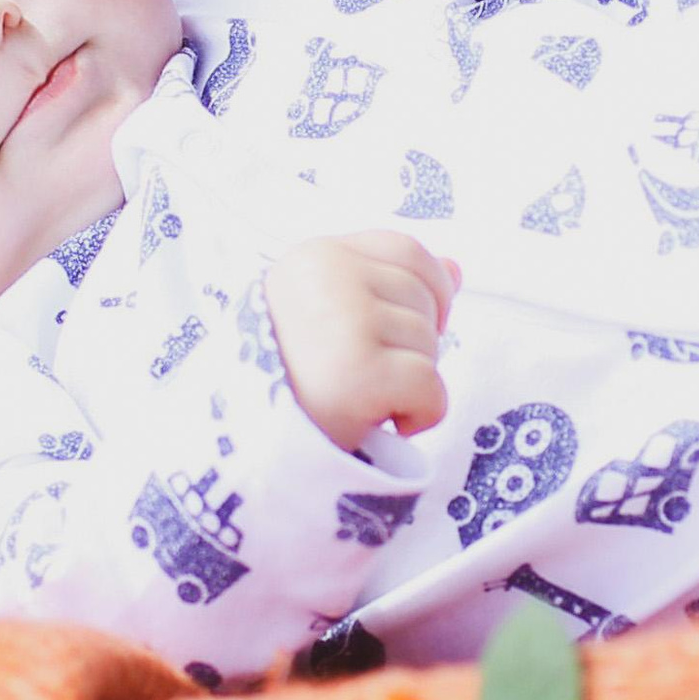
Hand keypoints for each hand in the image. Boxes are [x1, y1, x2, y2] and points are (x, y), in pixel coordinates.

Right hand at [264, 230, 460, 451]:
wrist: (244, 448)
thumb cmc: (288, 382)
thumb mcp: (331, 317)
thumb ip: (389, 285)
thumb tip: (455, 268)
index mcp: (316, 257)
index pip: (406, 251)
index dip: (421, 293)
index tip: (393, 334)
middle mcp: (329, 277)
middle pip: (423, 297)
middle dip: (410, 344)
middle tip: (362, 376)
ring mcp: (345, 322)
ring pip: (430, 344)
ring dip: (409, 382)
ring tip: (359, 399)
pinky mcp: (360, 374)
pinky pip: (432, 389)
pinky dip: (419, 415)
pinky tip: (377, 422)